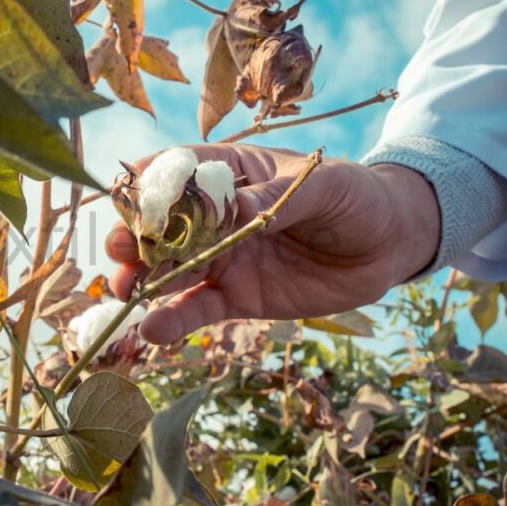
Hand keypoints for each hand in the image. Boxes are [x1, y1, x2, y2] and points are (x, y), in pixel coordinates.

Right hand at [104, 143, 439, 344]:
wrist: (386, 245)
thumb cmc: (352, 196)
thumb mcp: (321, 186)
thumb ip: (275, 198)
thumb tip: (236, 207)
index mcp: (229, 174)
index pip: (178, 173)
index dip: (150, 185)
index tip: (127, 200)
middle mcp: (213, 217)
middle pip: (162, 226)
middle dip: (135, 238)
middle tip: (120, 253)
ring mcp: (221, 258)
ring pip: (169, 271)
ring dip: (142, 281)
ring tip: (125, 292)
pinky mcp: (234, 297)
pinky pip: (196, 310)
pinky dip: (172, 321)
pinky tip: (152, 332)